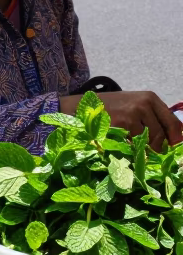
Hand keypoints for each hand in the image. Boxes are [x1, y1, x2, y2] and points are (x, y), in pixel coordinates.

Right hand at [59, 91, 182, 151]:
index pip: (172, 121)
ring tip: (135, 152)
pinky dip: (130, 151)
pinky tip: (123, 149)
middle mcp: (144, 105)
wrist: (80, 107)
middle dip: (158, 148)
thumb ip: (149, 117)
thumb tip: (167, 140)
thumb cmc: (107, 108)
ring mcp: (132, 115)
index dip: (175, 137)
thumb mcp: (131, 105)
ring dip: (143, 151)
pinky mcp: (120, 126)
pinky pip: (131, 145)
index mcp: (149, 98)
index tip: (174, 147)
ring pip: (146, 141)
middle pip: (161, 133)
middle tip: (153, 156)